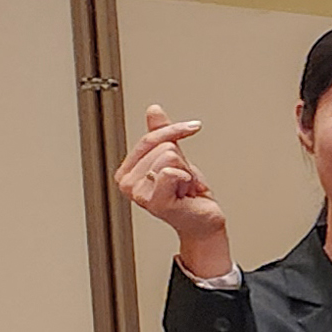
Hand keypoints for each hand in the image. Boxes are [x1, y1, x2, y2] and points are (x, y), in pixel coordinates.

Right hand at [113, 104, 234, 281]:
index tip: (193, 127)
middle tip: (183, 182)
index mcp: (126, 172)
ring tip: (184, 188)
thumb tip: (154, 109)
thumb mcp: (175, 157)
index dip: (175, 131)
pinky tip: (186, 193)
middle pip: (164, 147)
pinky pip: (171, 171)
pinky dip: (187, 179)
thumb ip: (162, 134)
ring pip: (170, 157)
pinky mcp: (154, 202)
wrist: (204, 222)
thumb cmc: (189, 195)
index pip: (150, 138)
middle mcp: (127, 183)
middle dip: (183, 162)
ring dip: (187, 172)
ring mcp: (139, 194)